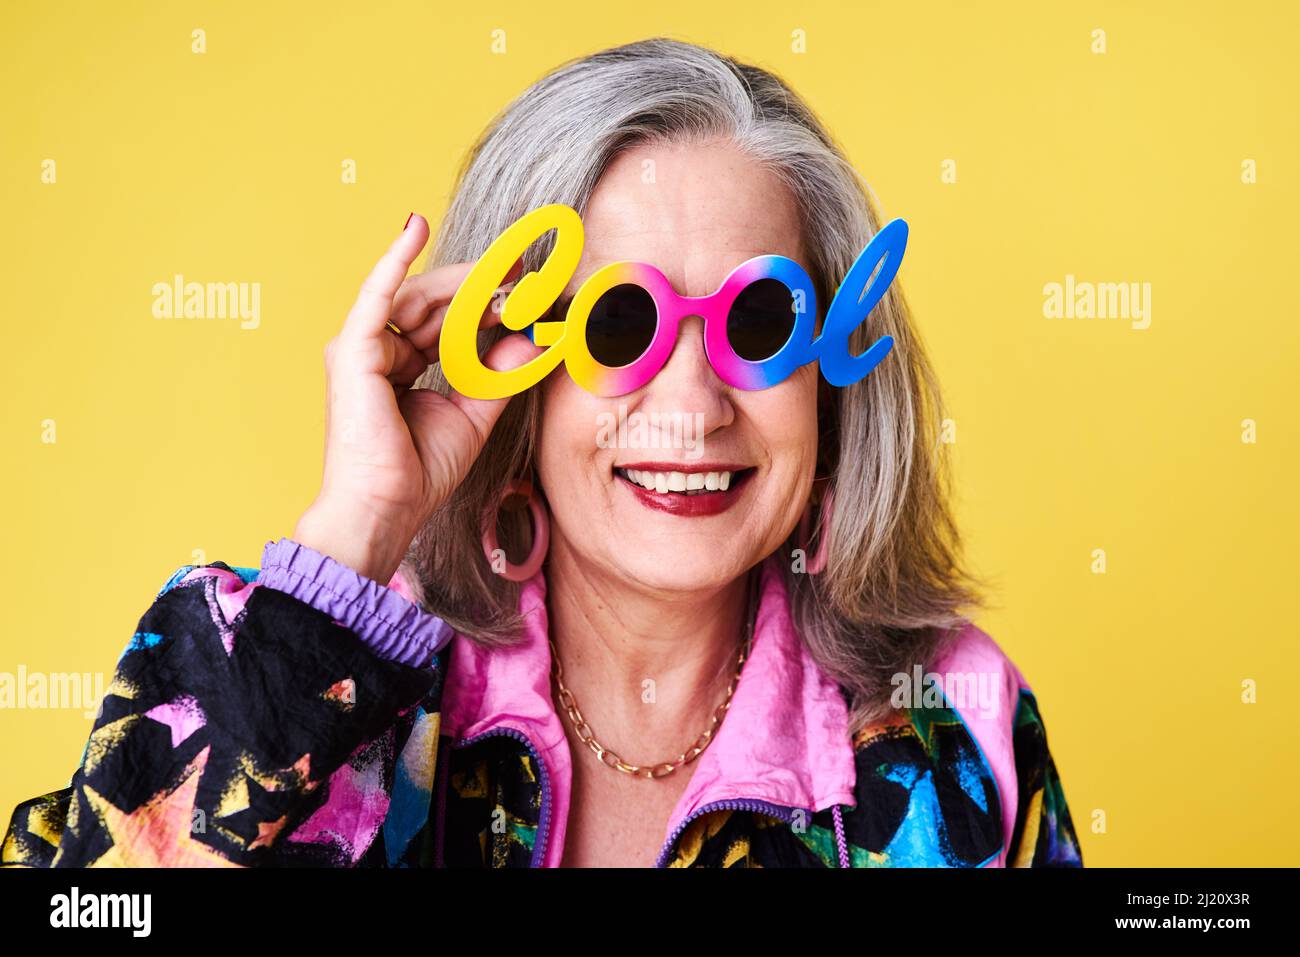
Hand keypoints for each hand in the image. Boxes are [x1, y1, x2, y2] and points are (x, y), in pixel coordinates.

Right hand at [293, 213, 541, 583]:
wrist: (386, 509)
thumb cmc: (418, 473)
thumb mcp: (474, 414)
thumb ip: (499, 375)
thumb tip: (531, 338)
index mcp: (401, 366)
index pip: (448, 322)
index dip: (486, 304)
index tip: (526, 290)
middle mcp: (378, 351)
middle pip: (436, 303)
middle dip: (482, 288)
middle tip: (524, 274)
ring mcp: (362, 348)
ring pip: (421, 298)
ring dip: (466, 286)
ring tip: (507, 280)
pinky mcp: (353, 350)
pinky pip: (379, 295)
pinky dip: (395, 258)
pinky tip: (415, 226)